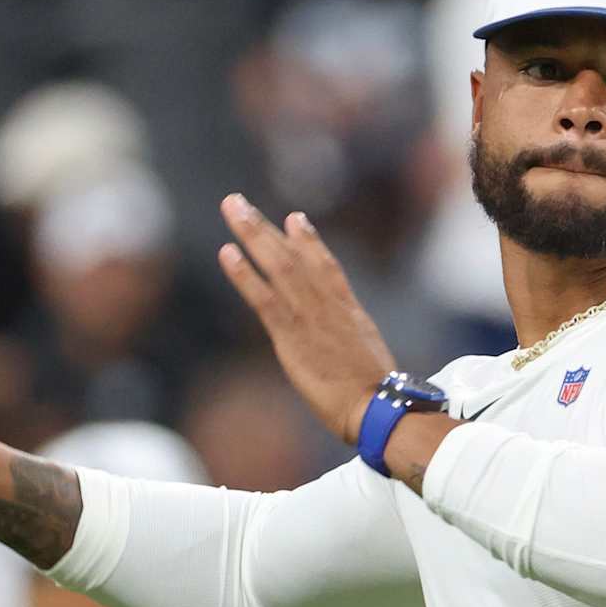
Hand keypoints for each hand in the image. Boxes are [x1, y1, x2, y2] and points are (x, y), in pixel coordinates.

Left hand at [218, 194, 396, 443]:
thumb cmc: (376, 393)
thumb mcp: (368, 356)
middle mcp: (327, 305)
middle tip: (238, 201)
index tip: (294, 218)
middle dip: (264, 227)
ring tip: (231, 207)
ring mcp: (310, 317)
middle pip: (294, 256)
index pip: (326, 266)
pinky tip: (227, 252)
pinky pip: (265, 298)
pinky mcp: (292, 336)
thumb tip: (348, 339)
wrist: (377, 406)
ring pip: (279, 265)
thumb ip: (351, 338)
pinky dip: (245, 274)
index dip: (310, 241)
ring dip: (253, 234)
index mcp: (348, 311)